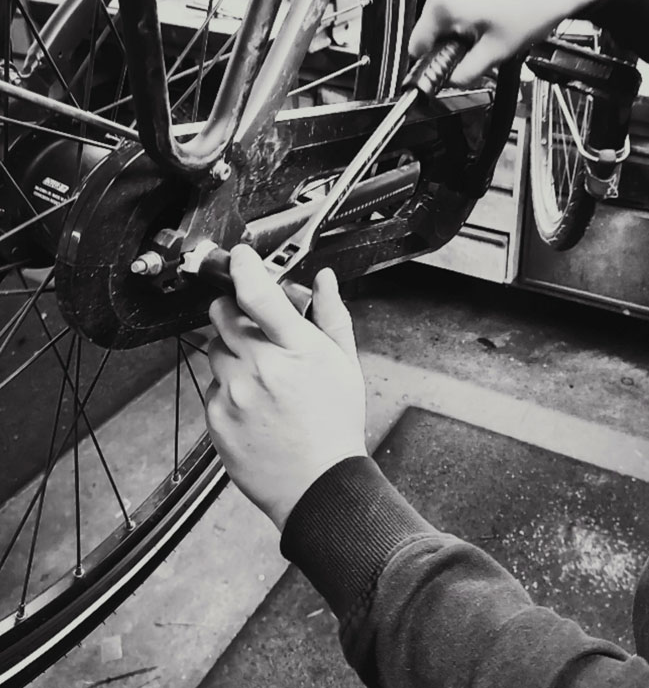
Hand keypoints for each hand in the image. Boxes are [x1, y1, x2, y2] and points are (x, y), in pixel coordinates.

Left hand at [205, 245, 366, 530]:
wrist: (317, 484)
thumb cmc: (334, 425)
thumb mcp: (344, 364)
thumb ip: (331, 316)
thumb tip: (324, 280)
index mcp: (296, 349)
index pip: (258, 293)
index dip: (243, 267)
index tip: (239, 258)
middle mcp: (260, 367)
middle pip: (223, 314)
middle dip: (233, 310)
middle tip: (251, 323)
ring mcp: (234, 393)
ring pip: (213, 349)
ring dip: (229, 351)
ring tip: (259, 374)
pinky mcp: (216, 417)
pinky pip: (211, 385)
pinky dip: (227, 385)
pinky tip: (252, 401)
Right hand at [408, 0, 619, 86]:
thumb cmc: (540, 2)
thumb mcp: (499, 51)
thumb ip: (467, 72)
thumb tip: (454, 79)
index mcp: (445, 3)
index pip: (417, 42)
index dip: (432, 60)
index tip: (447, 64)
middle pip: (432, 19)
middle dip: (451, 36)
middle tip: (482, 43)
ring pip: (447, 0)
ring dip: (463, 15)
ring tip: (496, 19)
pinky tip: (500, 0)